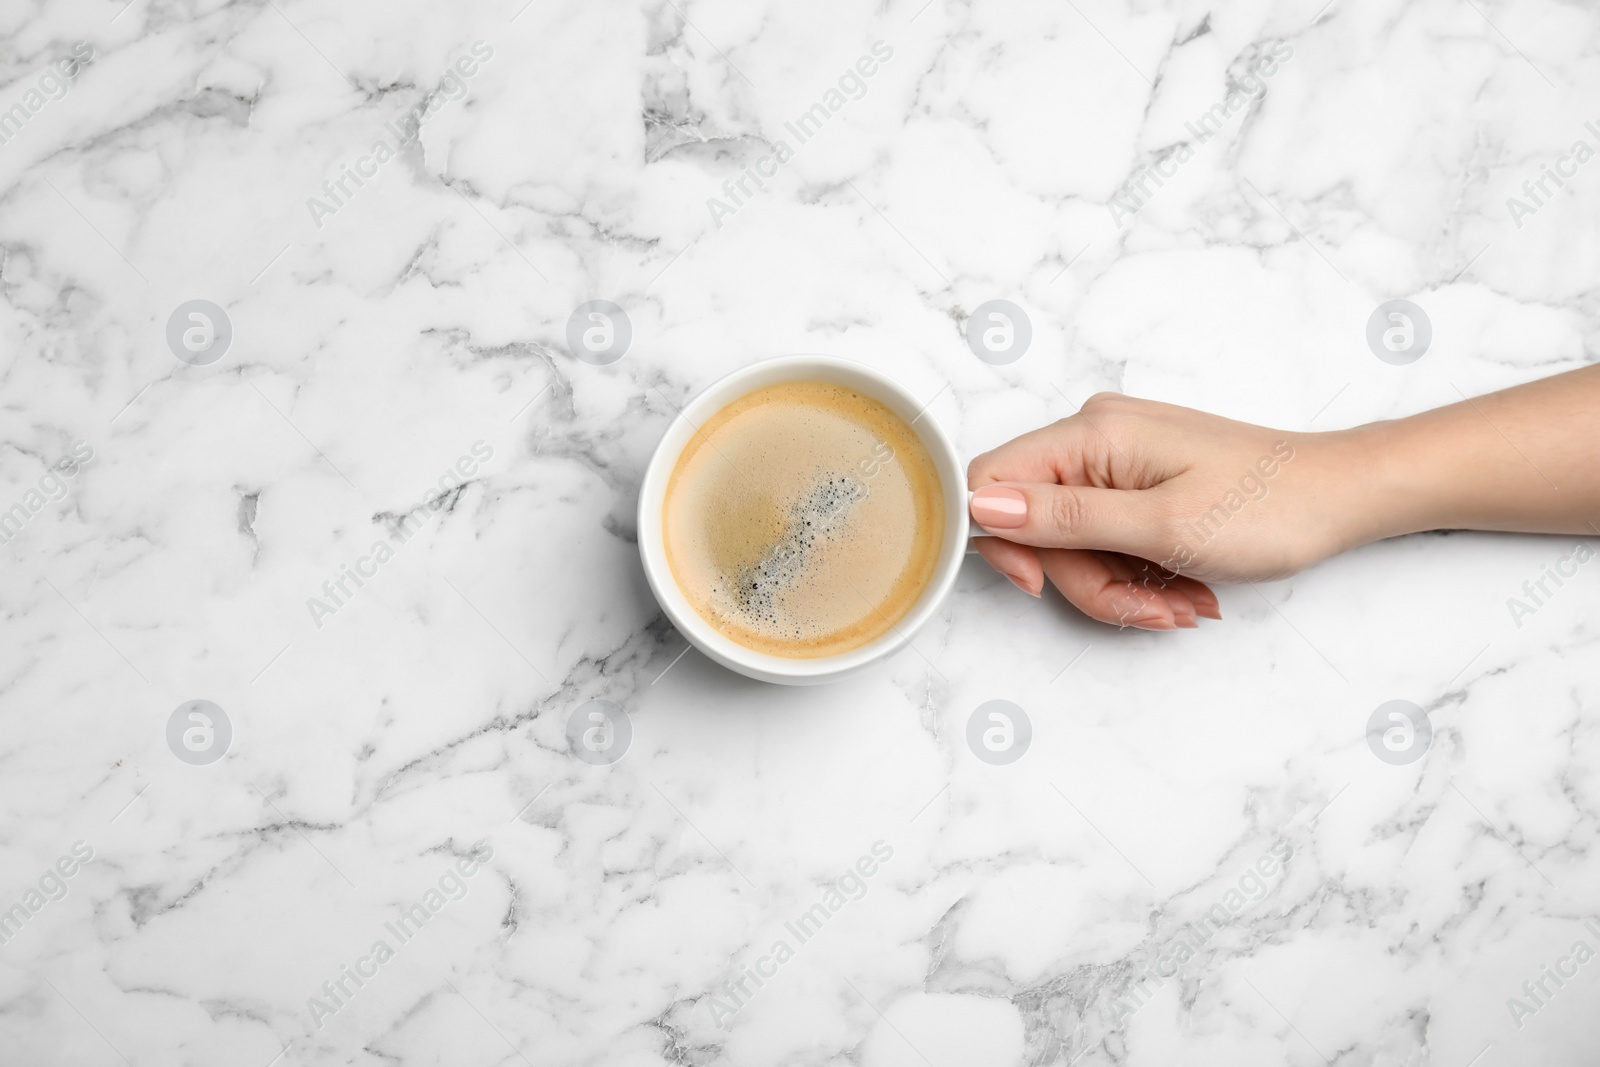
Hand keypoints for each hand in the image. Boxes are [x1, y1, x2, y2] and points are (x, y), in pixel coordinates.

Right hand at [967, 393, 1362, 629]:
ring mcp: (1120, 457)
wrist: (1343, 497)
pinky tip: (1185, 587)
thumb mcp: (1159, 526)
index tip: (1045, 585)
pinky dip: (1140, 571)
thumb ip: (1064, 517)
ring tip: (1183, 602)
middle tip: (1149, 607)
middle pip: (1038, 525)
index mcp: (1092, 434)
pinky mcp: (1142, 477)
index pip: (992, 481)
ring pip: (1077, 540)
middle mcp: (1097, 435)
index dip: (1006, 543)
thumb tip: (982, 505)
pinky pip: (1110, 534)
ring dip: (1122, 586)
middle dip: (1088, 580)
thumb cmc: (1268, 508)